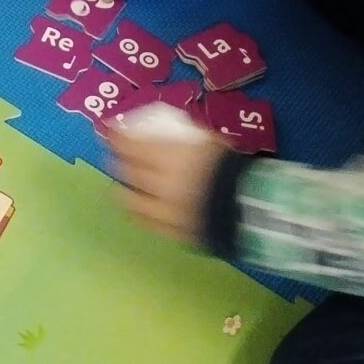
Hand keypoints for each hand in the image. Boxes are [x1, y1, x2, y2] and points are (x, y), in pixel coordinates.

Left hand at [108, 125, 229, 241]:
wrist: (253, 207)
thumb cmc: (231, 167)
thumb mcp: (208, 141)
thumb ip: (182, 138)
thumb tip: (159, 132)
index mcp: (175, 158)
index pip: (131, 146)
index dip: (116, 137)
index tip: (109, 131)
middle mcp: (165, 185)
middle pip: (127, 171)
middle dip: (117, 160)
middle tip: (116, 153)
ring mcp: (167, 212)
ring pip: (130, 199)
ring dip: (122, 187)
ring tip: (123, 181)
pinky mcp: (173, 232)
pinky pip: (146, 222)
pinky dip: (137, 210)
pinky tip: (138, 204)